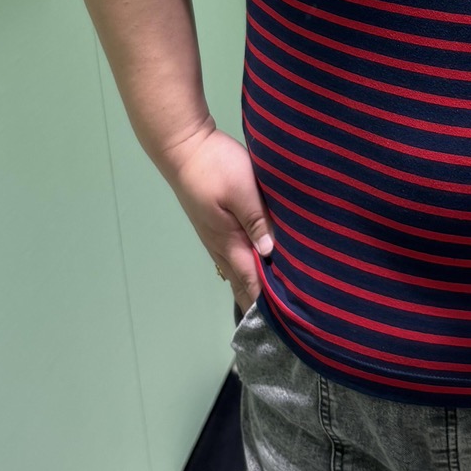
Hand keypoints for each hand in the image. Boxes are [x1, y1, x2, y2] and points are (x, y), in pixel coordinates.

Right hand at [160, 123, 274, 311]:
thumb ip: (257, 221)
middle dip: (261, 303)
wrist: (184, 148)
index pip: (251, 280)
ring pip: (238, 271)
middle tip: (285, 323)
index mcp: (229, 240)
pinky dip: (247, 271)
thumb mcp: (242, 190)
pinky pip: (234, 258)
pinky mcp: (215, 226)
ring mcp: (215, 237)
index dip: (267, 302)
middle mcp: (220, 245)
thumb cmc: (214, 166)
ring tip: (275, 307)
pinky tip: (257, 272)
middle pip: (243, 282)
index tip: (287, 322)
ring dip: (254, 288)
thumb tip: (270, 253)